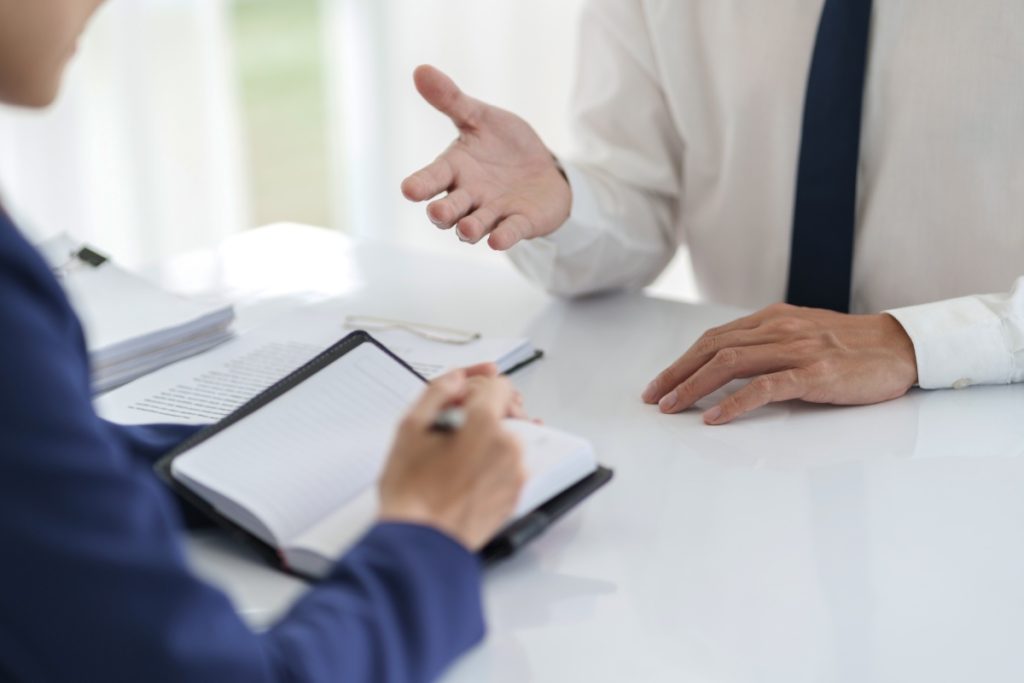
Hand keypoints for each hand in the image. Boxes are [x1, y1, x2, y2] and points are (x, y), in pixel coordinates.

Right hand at [378, 370, 526, 549]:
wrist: (421, 542)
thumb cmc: (412, 494)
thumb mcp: (410, 429)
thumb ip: (437, 392)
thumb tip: (457, 379)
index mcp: (485, 424)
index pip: (497, 384)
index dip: (474, 386)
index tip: (462, 397)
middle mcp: (508, 446)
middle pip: (505, 410)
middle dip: (481, 412)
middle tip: (452, 429)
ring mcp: (515, 472)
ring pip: (507, 437)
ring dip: (487, 439)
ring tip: (455, 458)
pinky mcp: (516, 493)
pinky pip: (509, 464)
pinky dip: (493, 462)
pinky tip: (466, 474)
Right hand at [401, 65, 571, 250]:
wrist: (543, 170)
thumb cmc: (503, 146)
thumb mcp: (480, 118)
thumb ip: (452, 100)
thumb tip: (420, 70)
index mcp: (454, 169)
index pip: (431, 178)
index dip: (420, 184)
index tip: (409, 190)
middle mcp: (469, 196)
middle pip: (449, 209)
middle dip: (442, 213)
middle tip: (438, 213)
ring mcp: (493, 212)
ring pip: (474, 226)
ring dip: (469, 229)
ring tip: (467, 230)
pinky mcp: (520, 223)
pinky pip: (509, 232)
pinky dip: (503, 237)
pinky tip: (498, 240)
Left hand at [641, 304, 918, 424]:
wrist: (901, 347)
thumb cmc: (850, 347)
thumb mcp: (801, 336)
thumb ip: (766, 346)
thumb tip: (724, 367)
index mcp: (772, 319)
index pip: (714, 338)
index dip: (682, 361)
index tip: (659, 384)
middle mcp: (778, 329)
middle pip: (712, 348)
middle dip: (676, 374)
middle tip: (653, 398)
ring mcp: (796, 350)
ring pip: (730, 364)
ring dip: (694, 387)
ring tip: (672, 408)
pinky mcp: (815, 373)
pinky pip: (765, 387)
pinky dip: (734, 402)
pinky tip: (715, 417)